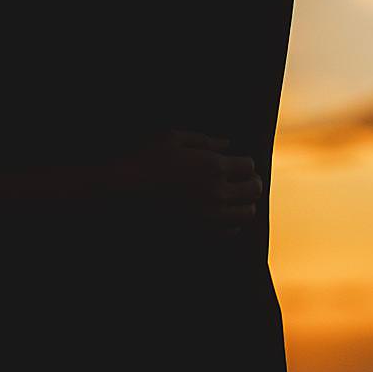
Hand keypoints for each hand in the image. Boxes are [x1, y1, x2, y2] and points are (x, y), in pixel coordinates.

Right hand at [106, 129, 262, 234]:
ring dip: (245, 203)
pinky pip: (231, 231)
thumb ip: (204, 140)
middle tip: (242, 179)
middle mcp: (217, 194)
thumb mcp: (170, 138)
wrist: (118, 194)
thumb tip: (228, 143)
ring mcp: (209, 217)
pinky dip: (231, 222)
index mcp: (213, 167)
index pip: (249, 166)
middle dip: (251, 182)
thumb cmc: (142, 159)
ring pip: (247, 213)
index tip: (236, 162)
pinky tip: (219, 214)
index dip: (244, 162)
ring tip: (234, 198)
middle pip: (254, 190)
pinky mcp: (199, 234)